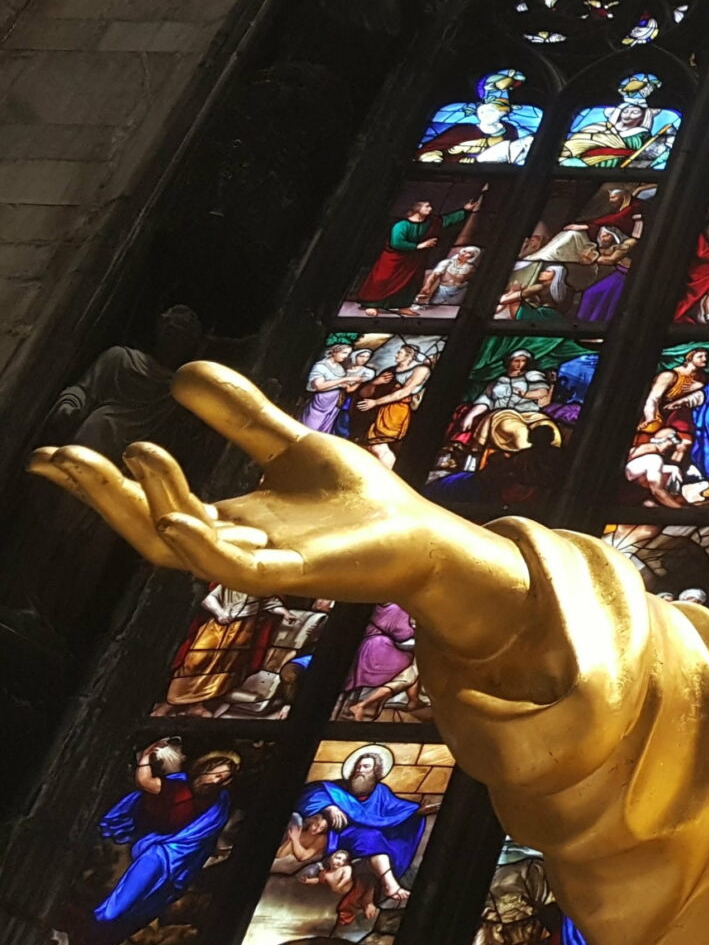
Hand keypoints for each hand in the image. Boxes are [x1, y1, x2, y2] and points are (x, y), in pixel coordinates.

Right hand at [29, 362, 530, 661]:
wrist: (422, 537)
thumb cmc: (359, 502)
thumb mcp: (290, 444)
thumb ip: (240, 415)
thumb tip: (181, 371)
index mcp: (225, 522)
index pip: (146, 505)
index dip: (99, 483)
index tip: (49, 453)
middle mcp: (232, 548)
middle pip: (146, 528)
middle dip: (102, 496)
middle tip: (59, 457)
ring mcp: (261, 564)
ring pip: (185, 546)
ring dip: (155, 504)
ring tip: (135, 453)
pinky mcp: (298, 573)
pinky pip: (239, 568)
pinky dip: (204, 547)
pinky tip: (179, 519)